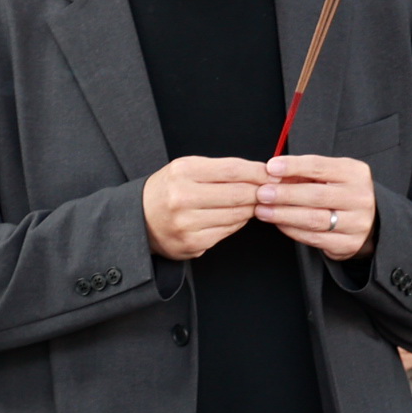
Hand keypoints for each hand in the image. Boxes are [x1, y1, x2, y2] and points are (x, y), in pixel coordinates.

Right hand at [143, 155, 265, 259]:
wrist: (139, 218)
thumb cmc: (169, 190)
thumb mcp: (187, 168)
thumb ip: (222, 169)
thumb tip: (262, 173)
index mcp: (182, 172)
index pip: (232, 170)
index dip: (258, 172)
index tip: (272, 174)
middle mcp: (182, 197)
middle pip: (239, 194)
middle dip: (259, 192)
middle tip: (268, 191)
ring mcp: (186, 223)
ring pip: (237, 215)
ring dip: (250, 208)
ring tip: (251, 203)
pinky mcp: (192, 243)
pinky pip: (228, 231)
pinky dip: (236, 223)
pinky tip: (232, 216)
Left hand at [258, 153, 374, 259]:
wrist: (370, 221)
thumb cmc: (341, 193)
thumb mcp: (331, 175)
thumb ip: (305, 173)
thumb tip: (272, 172)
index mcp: (355, 173)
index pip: (320, 166)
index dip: (293, 166)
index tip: (271, 167)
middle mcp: (359, 197)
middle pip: (316, 195)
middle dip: (284, 194)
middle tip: (261, 193)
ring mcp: (356, 222)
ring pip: (314, 219)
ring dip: (283, 214)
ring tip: (262, 210)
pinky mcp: (348, 243)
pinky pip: (314, 238)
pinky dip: (292, 230)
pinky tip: (278, 224)